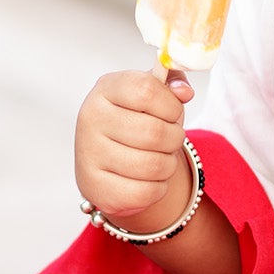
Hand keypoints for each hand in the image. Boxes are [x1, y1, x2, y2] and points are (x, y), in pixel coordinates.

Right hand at [75, 66, 195, 229]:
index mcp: (106, 89)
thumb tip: (184, 91)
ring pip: (154, 165)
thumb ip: (171, 82)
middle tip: (171, 139)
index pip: (146, 90)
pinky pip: (146, 192)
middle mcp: (91, 119)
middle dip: (175, 138)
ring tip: (160, 157)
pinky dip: (157, 188)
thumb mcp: (152, 94)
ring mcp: (90, 154)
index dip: (171, 104)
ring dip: (168, 164)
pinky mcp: (96, 188)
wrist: (108, 161)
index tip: (173, 112)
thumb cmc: (136, 121)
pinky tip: (148, 178)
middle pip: (154, 132)